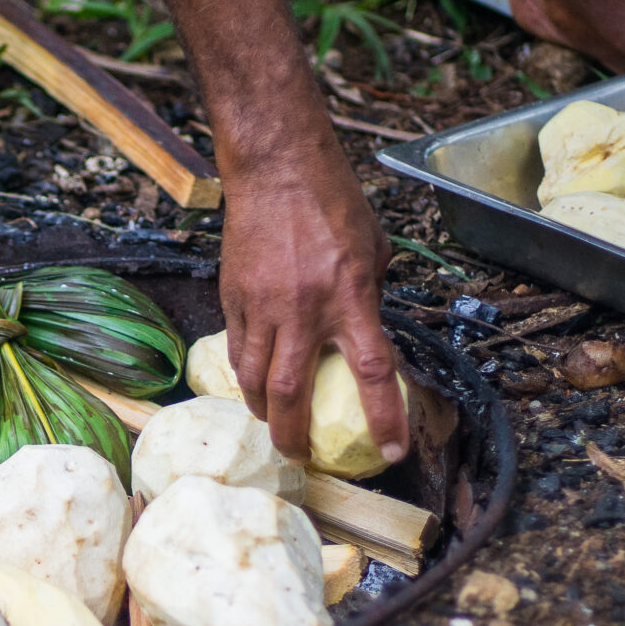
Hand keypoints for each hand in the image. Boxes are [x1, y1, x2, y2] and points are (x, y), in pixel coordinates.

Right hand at [218, 149, 406, 468]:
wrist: (276, 168)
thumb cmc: (333, 201)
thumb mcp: (372, 251)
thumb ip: (369, 299)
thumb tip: (365, 333)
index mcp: (350, 297)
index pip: (374, 371)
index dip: (385, 418)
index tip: (391, 453)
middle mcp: (304, 309)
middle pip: (291, 392)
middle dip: (293, 436)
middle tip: (300, 457)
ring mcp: (263, 305)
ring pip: (252, 379)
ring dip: (262, 410)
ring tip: (271, 423)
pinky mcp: (233, 296)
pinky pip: (236, 349)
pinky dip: (244, 373)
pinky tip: (251, 380)